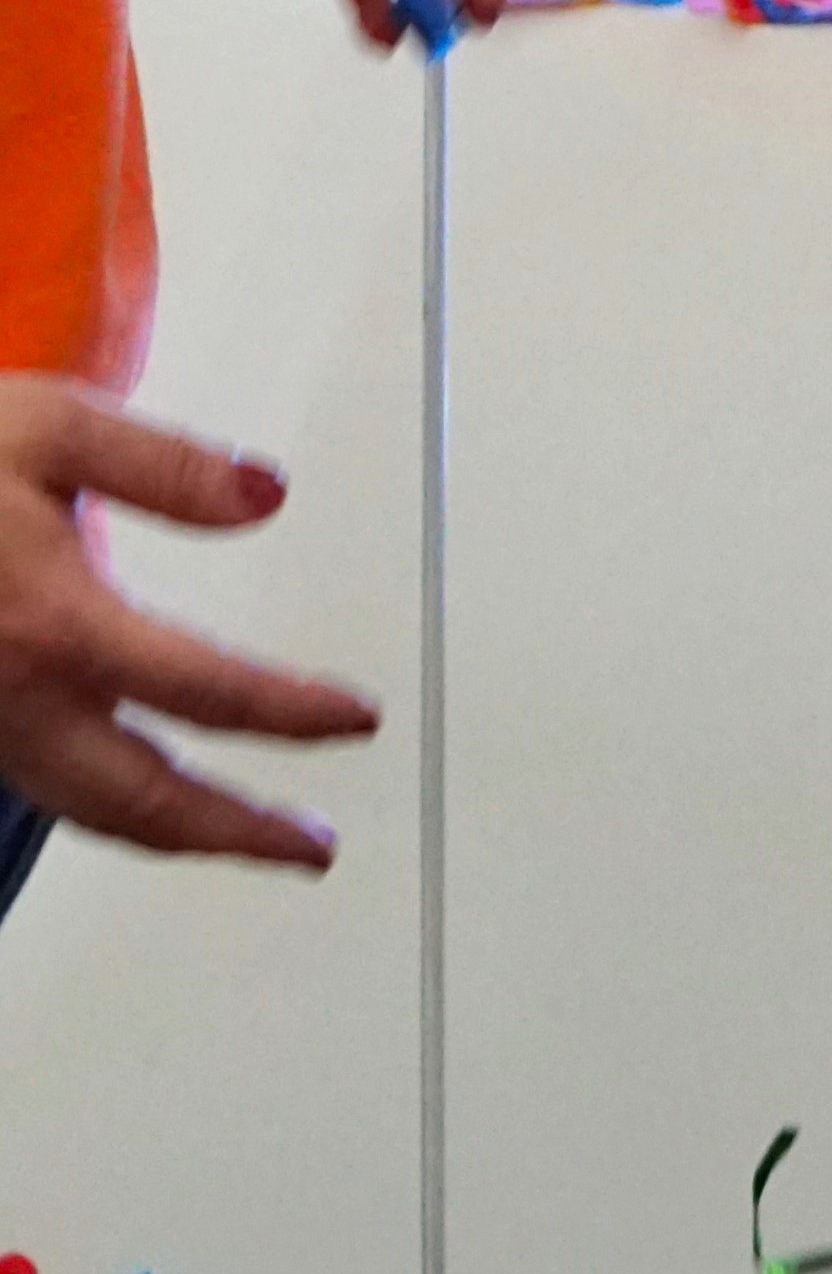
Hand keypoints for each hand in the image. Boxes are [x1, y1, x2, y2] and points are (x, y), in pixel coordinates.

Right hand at [0, 378, 376, 867]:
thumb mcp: (46, 425)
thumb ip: (164, 466)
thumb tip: (268, 495)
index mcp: (53, 625)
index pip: (205, 692)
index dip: (292, 713)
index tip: (355, 719)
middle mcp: (12, 697)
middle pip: (143, 796)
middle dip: (236, 831)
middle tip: (311, 848)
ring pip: (85, 808)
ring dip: (175, 834)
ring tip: (247, 839)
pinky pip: (38, 787)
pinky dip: (105, 809)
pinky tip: (143, 800)